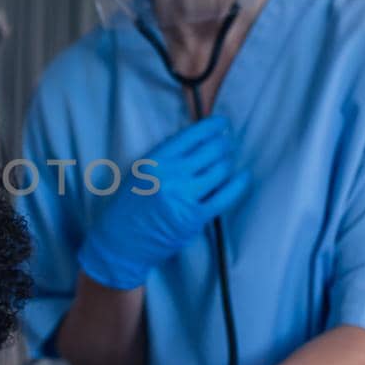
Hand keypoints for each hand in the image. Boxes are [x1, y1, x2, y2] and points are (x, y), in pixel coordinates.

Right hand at [76, 117, 249, 290]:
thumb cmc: (129, 205)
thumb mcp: (140, 172)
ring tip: (229, 161)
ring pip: (221, 170)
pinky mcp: (194, 218)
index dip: (213, 126)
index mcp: (155, 160)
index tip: (223, 124)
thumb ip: (167, 158)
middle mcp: (170, 175)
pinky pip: (225, 197)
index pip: (192, 135)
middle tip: (228, 144)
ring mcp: (183, 197)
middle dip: (224, 144)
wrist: (120, 241)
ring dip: (229, 163)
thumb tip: (200, 142)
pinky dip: (239, 184)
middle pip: (211, 150)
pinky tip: (243, 177)